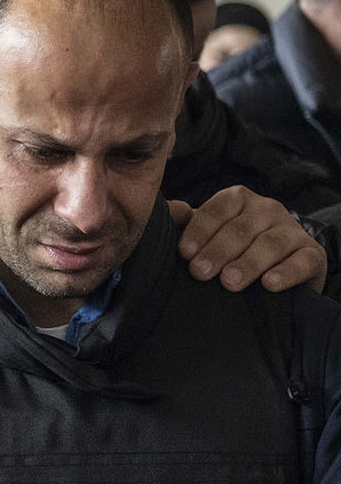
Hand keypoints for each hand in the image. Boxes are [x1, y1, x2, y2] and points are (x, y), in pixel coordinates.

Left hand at [170, 189, 327, 293]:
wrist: (276, 272)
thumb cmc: (230, 251)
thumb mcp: (207, 234)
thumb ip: (185, 222)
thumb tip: (169, 210)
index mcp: (239, 199)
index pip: (217, 210)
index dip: (200, 231)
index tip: (184, 254)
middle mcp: (268, 209)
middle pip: (241, 228)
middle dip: (218, 251)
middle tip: (200, 273)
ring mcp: (293, 230)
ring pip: (271, 243)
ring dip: (248, 263)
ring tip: (229, 282)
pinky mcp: (313, 254)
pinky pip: (302, 261)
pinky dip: (286, 272)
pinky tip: (269, 284)